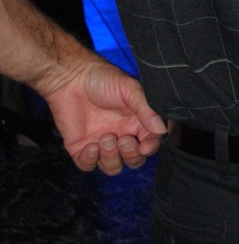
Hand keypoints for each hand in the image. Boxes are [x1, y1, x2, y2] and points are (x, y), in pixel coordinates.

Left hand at [43, 58, 165, 173]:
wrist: (71, 77)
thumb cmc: (102, 79)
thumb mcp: (130, 90)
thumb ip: (147, 110)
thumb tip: (162, 129)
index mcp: (136, 123)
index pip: (149, 144)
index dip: (149, 149)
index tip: (145, 146)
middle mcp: (120, 135)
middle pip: (133, 160)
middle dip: (130, 154)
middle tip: (122, 138)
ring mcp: (100, 143)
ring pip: (112, 166)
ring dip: (111, 158)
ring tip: (105, 138)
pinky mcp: (80, 147)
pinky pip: (88, 165)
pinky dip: (91, 160)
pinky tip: (90, 146)